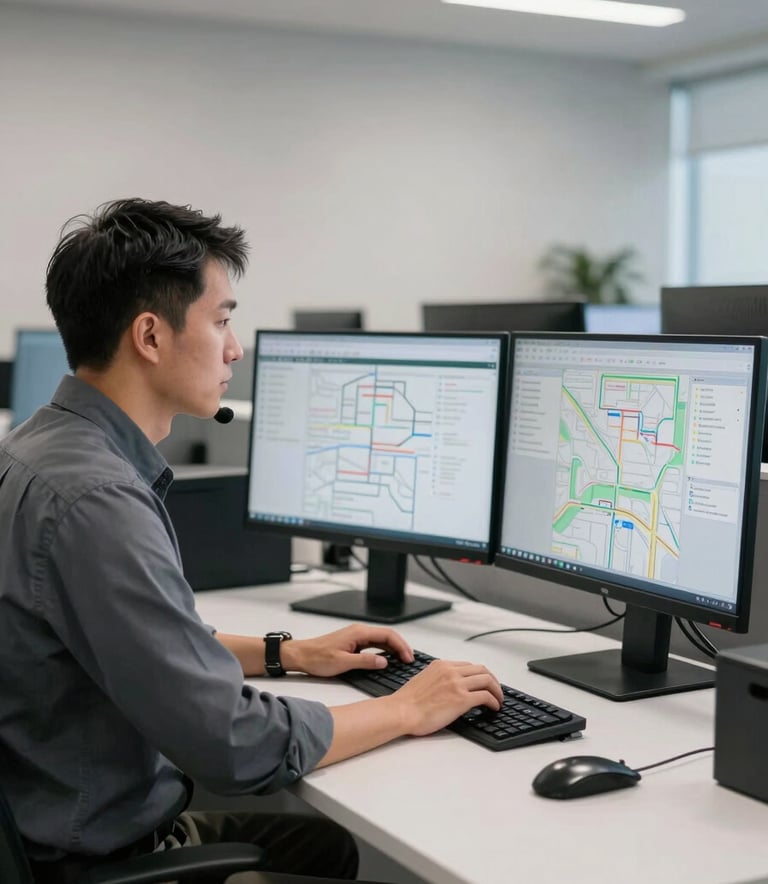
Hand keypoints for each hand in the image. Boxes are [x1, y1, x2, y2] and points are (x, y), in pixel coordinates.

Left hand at [282, 624, 413, 677]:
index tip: (408, 658)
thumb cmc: (317, 657)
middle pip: (387, 636)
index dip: (401, 646)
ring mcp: (356, 637)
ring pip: (381, 640)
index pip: (388, 635)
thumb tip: (384, 662)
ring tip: (403, 661)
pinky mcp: (353, 643)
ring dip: (394, 649)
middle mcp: (359, 632)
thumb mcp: (342, 663)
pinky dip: (385, 651)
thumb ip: (365, 662)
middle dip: (401, 647)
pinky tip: (388, 659)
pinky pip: (374, 644)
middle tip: (410, 660)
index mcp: (358, 633)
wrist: (301, 655)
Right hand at [389, 659, 502, 736]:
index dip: (479, 675)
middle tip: (496, 690)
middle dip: (492, 680)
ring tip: (498, 699)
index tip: (483, 683)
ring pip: (487, 680)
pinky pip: (485, 696)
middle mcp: (450, 671)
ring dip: (497, 690)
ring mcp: (457, 684)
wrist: (401, 711)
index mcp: (441, 665)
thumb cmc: (407, 702)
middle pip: (481, 670)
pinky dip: (494, 701)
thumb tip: (449, 688)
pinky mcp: (461, 699)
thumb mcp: (424, 680)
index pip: (468, 665)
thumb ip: (439, 679)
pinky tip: (494, 707)